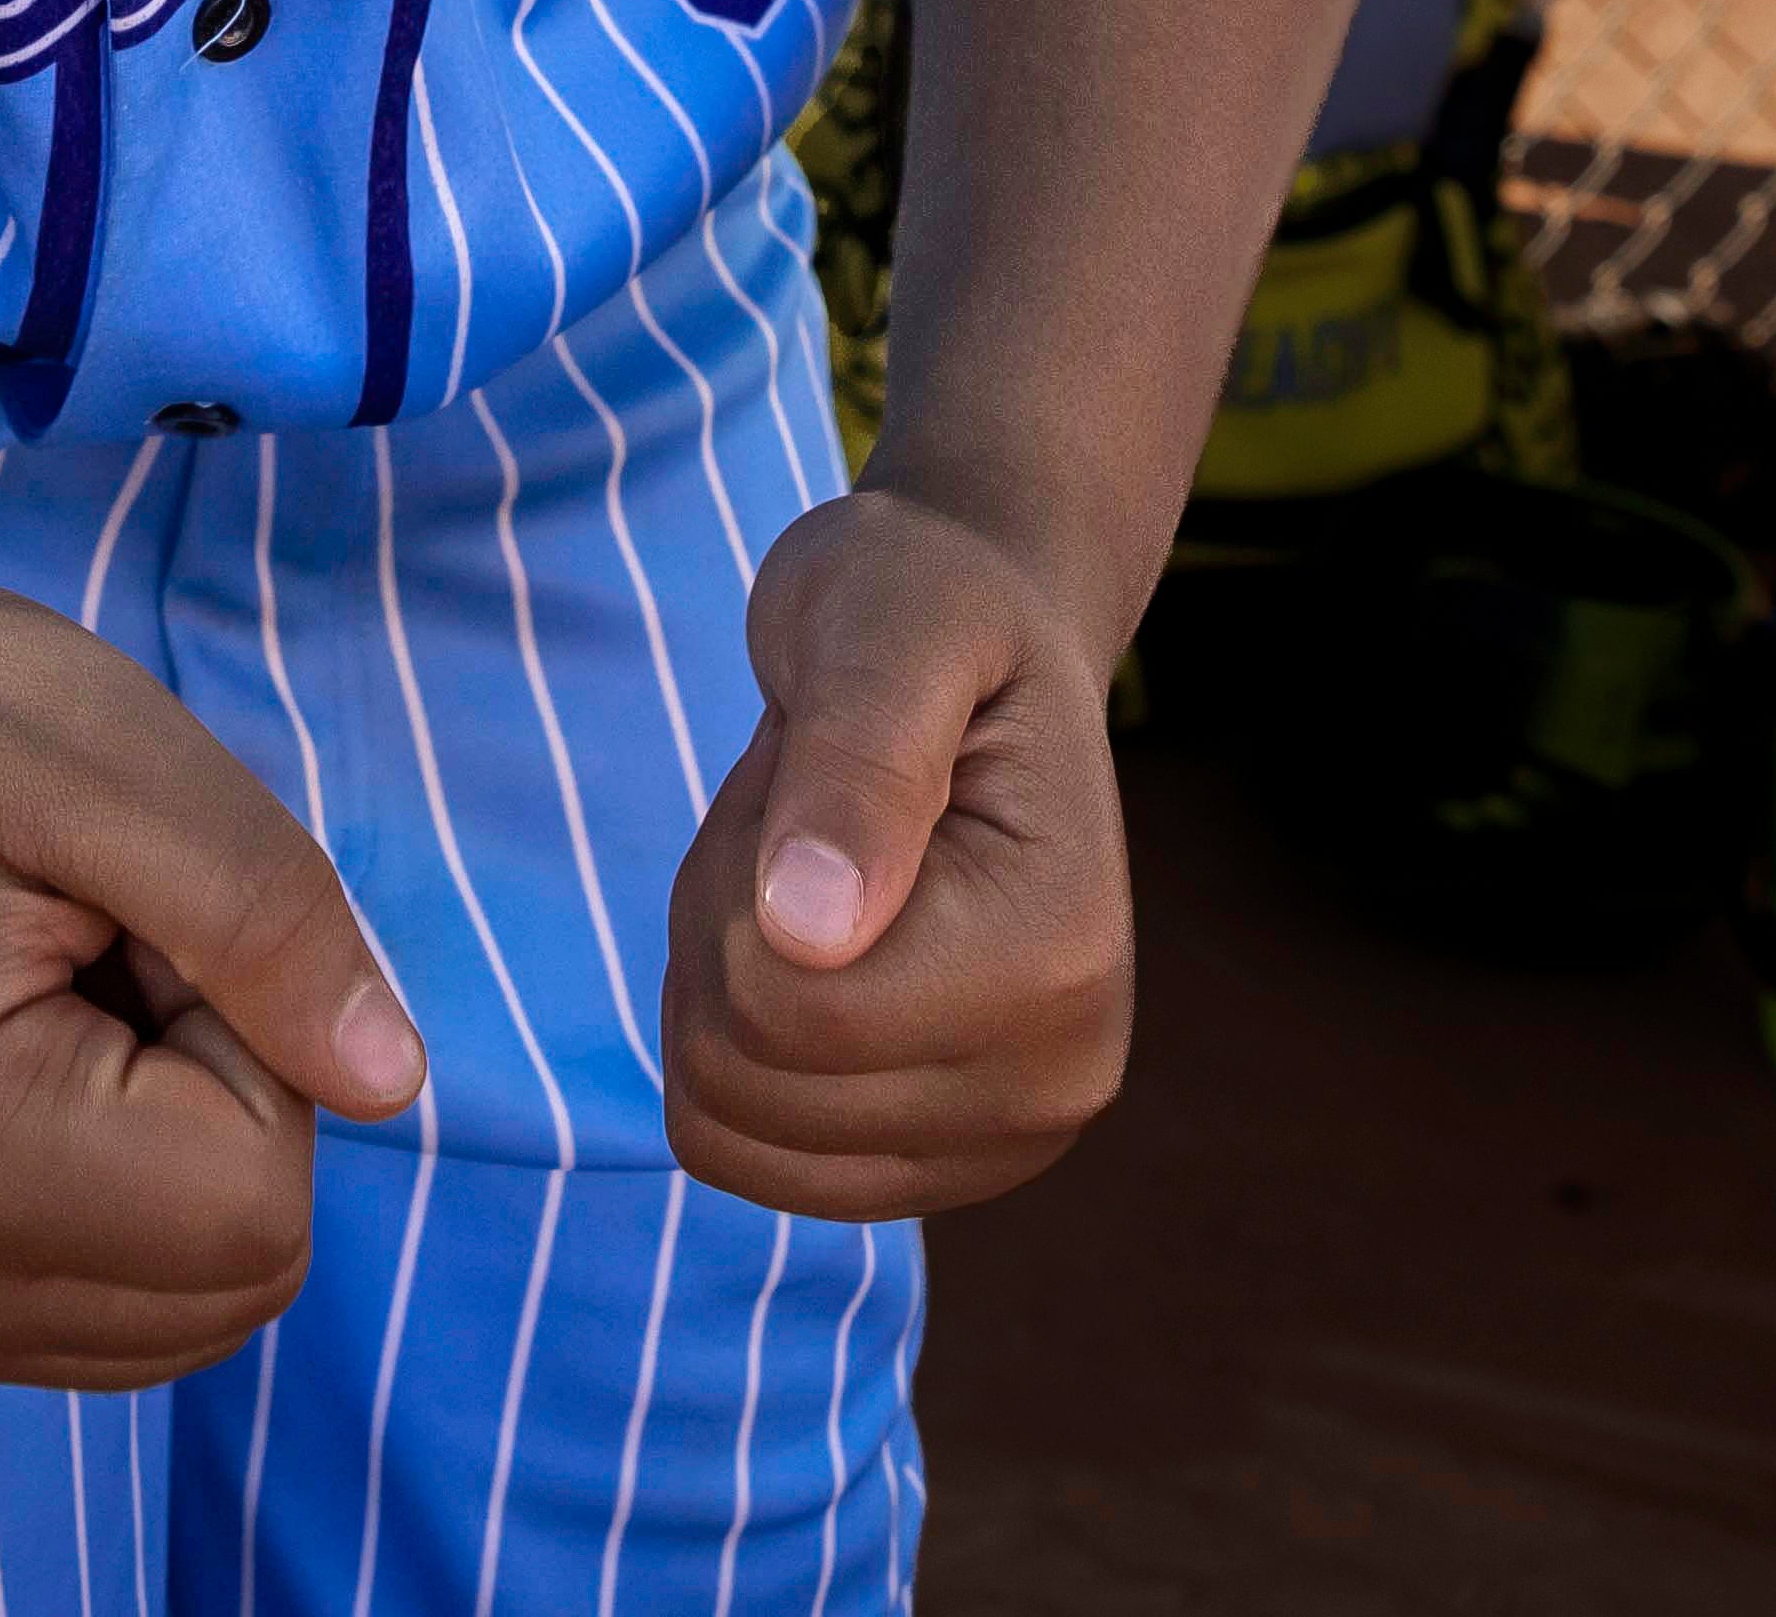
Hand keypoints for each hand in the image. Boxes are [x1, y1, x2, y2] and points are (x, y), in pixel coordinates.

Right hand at [0, 556, 421, 1385]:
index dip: (247, 1034)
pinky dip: (126, 1190)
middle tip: (87, 949)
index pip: (261, 1197)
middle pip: (240, 1272)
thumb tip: (392, 1088)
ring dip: (178, 1146)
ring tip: (49, 996)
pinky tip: (23, 1059)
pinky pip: (123, 1310)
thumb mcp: (113, 752)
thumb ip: (269, 921)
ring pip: (196, 1306)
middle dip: (222, 1096)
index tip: (120, 917)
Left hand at [660, 488, 1130, 1221]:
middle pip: (742, 1073)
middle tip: (804, 815)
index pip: (779, 1005)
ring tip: (806, 872)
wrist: (985, 641)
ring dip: (718, 981)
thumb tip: (809, 936)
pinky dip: (731, 1049)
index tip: (809, 773)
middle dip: (720, 926)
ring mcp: (1002, 1143)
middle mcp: (1053, 1084)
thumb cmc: (926, 609)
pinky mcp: (939, 1166)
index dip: (734, 880)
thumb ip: (855, 766)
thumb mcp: (883, 629)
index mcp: (1057, 959)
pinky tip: (803, 953)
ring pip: (725, 1122)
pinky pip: (743, 1158)